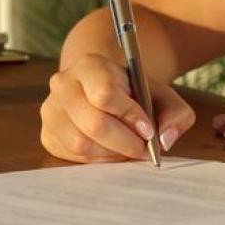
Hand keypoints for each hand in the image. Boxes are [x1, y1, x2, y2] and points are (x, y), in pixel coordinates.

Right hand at [40, 52, 196, 163]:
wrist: (102, 89)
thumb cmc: (134, 93)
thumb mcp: (162, 96)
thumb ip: (176, 114)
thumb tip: (165, 140)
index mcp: (89, 64)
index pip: (105, 94)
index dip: (130, 116)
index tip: (148, 129)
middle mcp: (63, 84)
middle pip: (93, 123)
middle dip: (125, 142)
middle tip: (143, 149)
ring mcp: (51, 110)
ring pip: (82, 144)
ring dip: (112, 153)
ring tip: (128, 147)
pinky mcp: (48, 135)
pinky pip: (74, 157)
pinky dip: (98, 160)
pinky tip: (110, 150)